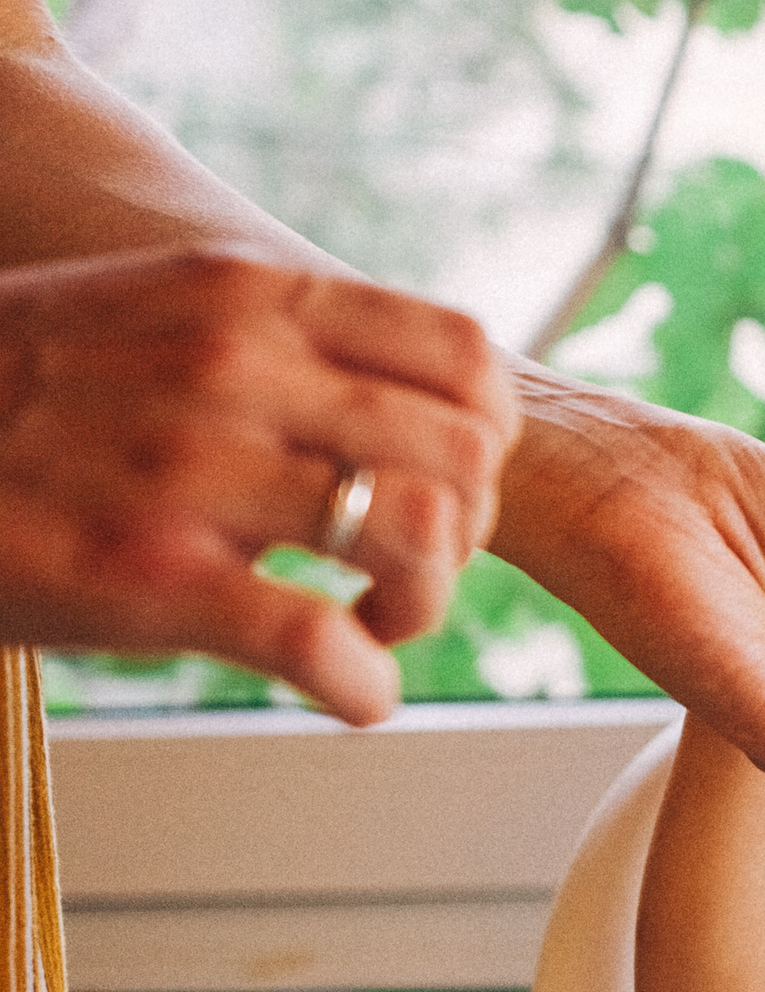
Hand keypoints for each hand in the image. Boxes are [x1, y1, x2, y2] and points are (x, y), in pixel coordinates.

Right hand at [0, 245, 518, 722]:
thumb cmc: (23, 389)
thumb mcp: (159, 309)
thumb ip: (278, 338)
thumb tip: (409, 391)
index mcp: (250, 297)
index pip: (464, 356)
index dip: (490, 439)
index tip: (451, 485)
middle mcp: (238, 369)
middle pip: (464, 456)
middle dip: (468, 531)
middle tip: (409, 569)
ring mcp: (195, 472)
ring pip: (417, 542)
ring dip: (424, 607)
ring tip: (376, 625)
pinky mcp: (151, 578)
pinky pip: (324, 645)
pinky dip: (364, 686)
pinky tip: (349, 693)